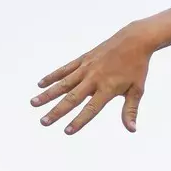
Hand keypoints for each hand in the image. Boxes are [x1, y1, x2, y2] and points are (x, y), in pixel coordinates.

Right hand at [33, 24, 155, 133]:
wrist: (134, 40)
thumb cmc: (137, 67)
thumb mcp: (137, 90)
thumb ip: (130, 110)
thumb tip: (131, 129)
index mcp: (107, 88)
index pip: (90, 109)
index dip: (78, 121)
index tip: (66, 131)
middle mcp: (94, 78)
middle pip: (72, 98)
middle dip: (57, 111)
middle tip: (43, 122)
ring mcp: (86, 68)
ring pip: (63, 83)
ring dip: (48, 94)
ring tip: (33, 103)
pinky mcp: (83, 59)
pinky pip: (65, 69)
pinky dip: (53, 76)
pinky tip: (41, 84)